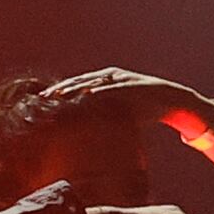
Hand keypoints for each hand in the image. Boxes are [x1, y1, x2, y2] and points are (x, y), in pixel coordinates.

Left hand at [37, 67, 195, 117]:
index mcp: (104, 82)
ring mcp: (122, 78)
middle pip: (80, 81)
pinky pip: (115, 86)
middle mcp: (111, 76)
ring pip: (93, 81)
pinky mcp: (134, 83)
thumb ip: (102, 118)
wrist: (174, 103)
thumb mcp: (118, 114)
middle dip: (61, 89)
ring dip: (76, 87)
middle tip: (42, 98)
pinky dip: (101, 89)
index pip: (76, 87)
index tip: (40, 101)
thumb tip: (85, 136)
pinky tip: (90, 93)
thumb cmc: (143, 110)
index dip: (58, 93)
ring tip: (60, 94)